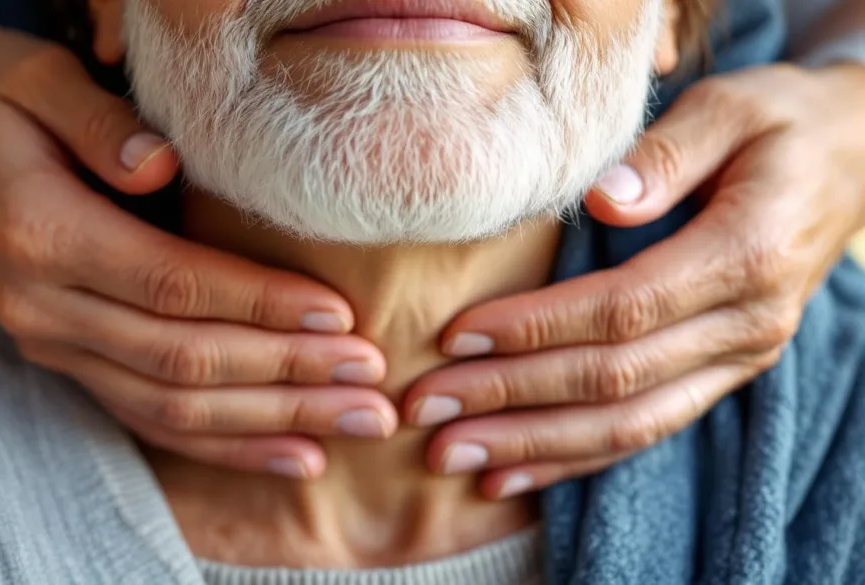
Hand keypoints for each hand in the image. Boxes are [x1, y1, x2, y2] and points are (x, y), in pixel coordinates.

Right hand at [0, 18, 394, 478]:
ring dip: (270, 420)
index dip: (259, 303)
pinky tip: (289, 450)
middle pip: (183, 360)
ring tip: (354, 423)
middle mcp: (42, 304)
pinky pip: (148, 420)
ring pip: (173, 406)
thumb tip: (164, 166)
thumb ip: (100, 122)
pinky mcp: (68, 358)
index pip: (171, 283)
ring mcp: (51, 342)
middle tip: (372, 386)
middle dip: (286, 375)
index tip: (341, 316)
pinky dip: (223, 442)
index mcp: (39, 231)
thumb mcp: (35, 78)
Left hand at [403, 63, 864, 498]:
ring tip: (450, 455)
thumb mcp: (734, 106)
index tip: (455, 337)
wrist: (852, 161)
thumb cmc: (781, 125)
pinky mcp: (718, 374)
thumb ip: (668, 152)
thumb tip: (602, 200)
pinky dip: (574, 457)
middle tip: (426, 407)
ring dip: (532, 444)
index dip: (534, 328)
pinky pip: (643, 430)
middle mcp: (745, 326)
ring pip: (626, 425)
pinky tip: (512, 473)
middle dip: (512, 398)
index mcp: (745, 256)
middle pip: (612, 380)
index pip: (622, 310)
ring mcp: (736, 360)